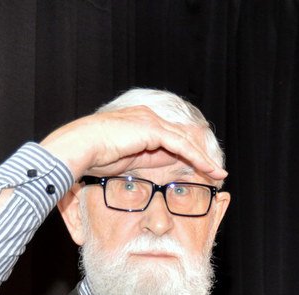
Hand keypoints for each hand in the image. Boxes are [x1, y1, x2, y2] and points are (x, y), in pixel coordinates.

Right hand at [40, 106, 226, 180]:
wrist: (80, 147)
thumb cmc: (91, 156)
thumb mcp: (123, 160)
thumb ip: (142, 159)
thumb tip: (156, 169)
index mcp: (137, 123)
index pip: (168, 137)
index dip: (185, 153)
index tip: (196, 169)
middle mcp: (146, 117)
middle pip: (181, 137)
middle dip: (199, 155)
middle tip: (215, 171)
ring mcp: (150, 121)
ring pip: (185, 141)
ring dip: (203, 158)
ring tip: (218, 173)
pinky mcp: (152, 130)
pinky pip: (181, 145)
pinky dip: (197, 158)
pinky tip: (208, 169)